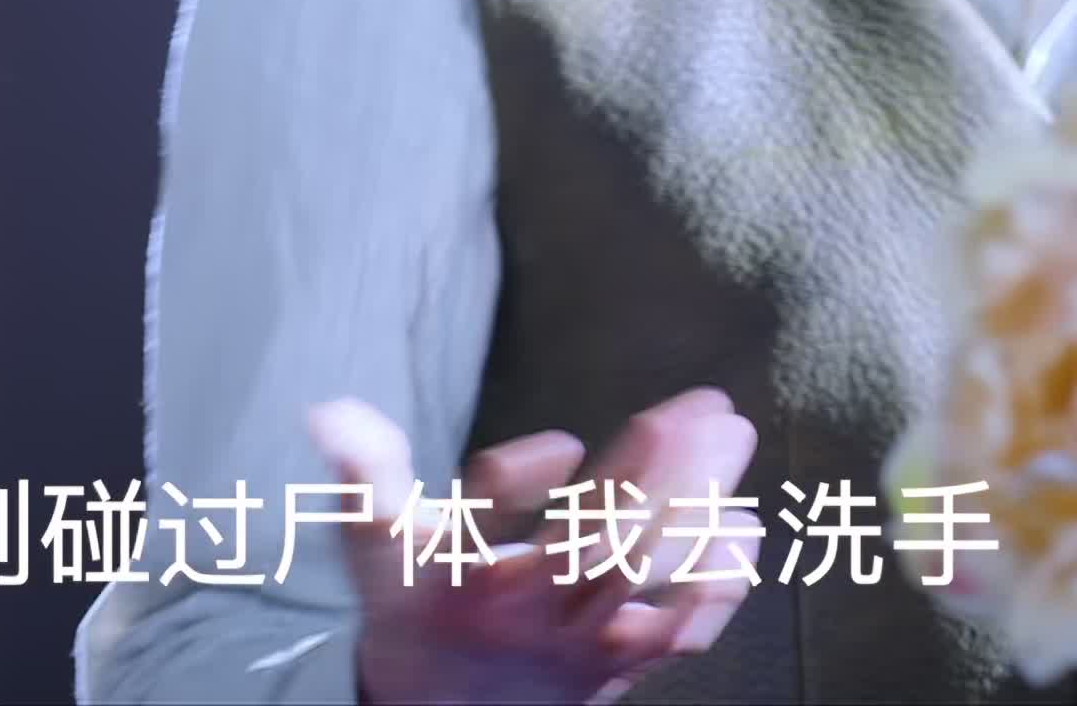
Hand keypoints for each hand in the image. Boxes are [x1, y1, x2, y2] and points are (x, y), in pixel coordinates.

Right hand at [308, 388, 759, 705]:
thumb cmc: (412, 612)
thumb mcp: (375, 544)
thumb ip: (363, 472)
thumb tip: (330, 411)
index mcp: (461, 574)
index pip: (488, 520)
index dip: (519, 483)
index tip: (562, 445)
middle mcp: (524, 610)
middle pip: (598, 540)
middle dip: (659, 471)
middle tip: (710, 408)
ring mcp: (576, 643)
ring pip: (644, 576)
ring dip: (697, 508)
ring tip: (734, 446)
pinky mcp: (615, 667)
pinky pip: (674, 634)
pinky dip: (714, 589)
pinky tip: (745, 535)